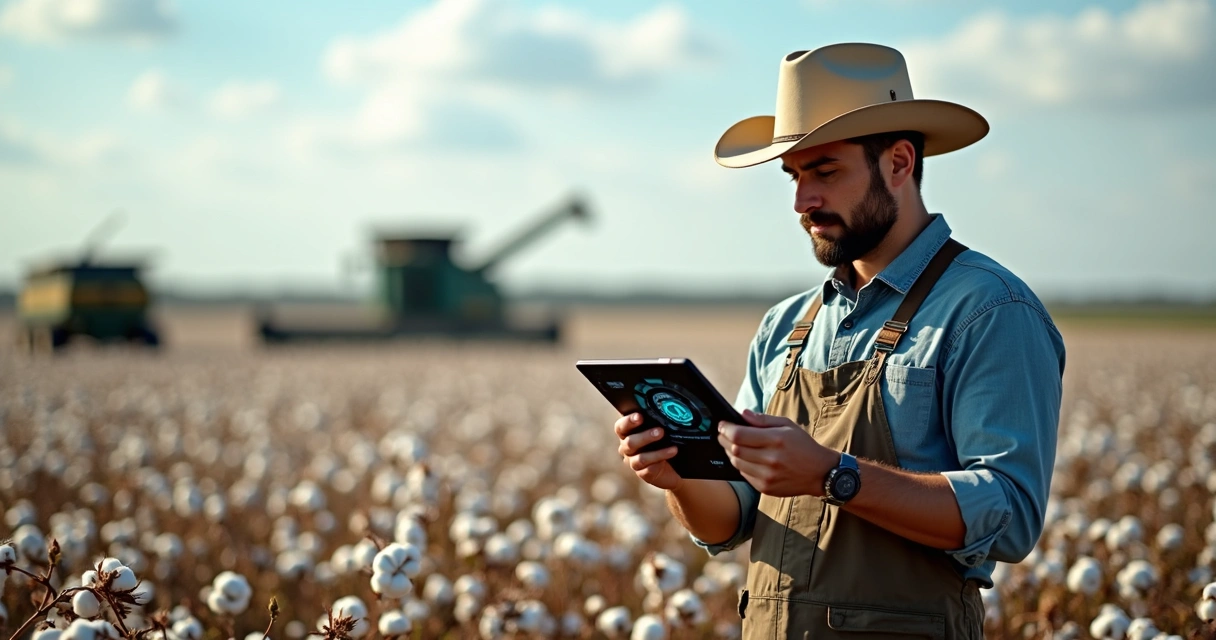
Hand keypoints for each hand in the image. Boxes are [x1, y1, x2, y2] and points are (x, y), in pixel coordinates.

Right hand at [615, 413, 682, 490]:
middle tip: (661, 431)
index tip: (640, 416)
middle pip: (629, 443)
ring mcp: (634, 463)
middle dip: (645, 436)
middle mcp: (627, 448)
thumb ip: (657, 420)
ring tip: (673, 448)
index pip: (621, 427)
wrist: (672, 466)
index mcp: (627, 434)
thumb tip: (668, 408)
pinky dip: (660, 463)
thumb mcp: (660, 429)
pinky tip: (671, 456)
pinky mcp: (644, 474)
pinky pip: (648, 471)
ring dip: (657, 452)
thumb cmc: (664, 440)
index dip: (628, 421)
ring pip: (640, 458)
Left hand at [718, 409, 836, 496]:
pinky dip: (740, 465)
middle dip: (724, 440)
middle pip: (735, 450)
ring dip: (730, 453)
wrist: (820, 473)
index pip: (740, 435)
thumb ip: (763, 420)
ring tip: (732, 445)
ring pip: (737, 463)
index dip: (726, 429)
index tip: (722, 425)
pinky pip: (744, 475)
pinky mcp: (765, 488)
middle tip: (722, 434)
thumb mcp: (787, 425)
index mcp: (776, 440)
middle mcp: (771, 459)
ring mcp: (767, 476)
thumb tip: (742, 414)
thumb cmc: (803, 446)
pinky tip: (743, 458)